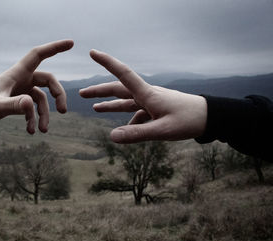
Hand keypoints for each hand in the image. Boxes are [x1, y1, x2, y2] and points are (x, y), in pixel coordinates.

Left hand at [0, 40, 73, 142]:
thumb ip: (13, 105)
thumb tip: (29, 104)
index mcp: (16, 73)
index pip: (38, 55)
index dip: (55, 47)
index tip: (71, 43)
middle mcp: (20, 79)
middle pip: (48, 80)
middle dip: (57, 95)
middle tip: (62, 111)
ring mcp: (20, 89)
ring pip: (41, 98)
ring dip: (43, 114)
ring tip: (41, 131)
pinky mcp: (17, 100)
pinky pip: (32, 107)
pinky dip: (34, 118)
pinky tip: (30, 130)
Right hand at [79, 49, 206, 143]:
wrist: (209, 117)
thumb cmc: (188, 120)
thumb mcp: (161, 130)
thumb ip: (137, 134)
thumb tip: (111, 137)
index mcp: (147, 94)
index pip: (123, 74)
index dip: (107, 63)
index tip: (93, 52)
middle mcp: (146, 95)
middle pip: (118, 89)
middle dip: (99, 91)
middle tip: (82, 93)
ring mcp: (151, 102)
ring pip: (125, 102)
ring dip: (110, 104)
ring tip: (94, 108)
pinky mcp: (156, 110)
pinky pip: (137, 115)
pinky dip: (129, 122)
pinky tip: (124, 131)